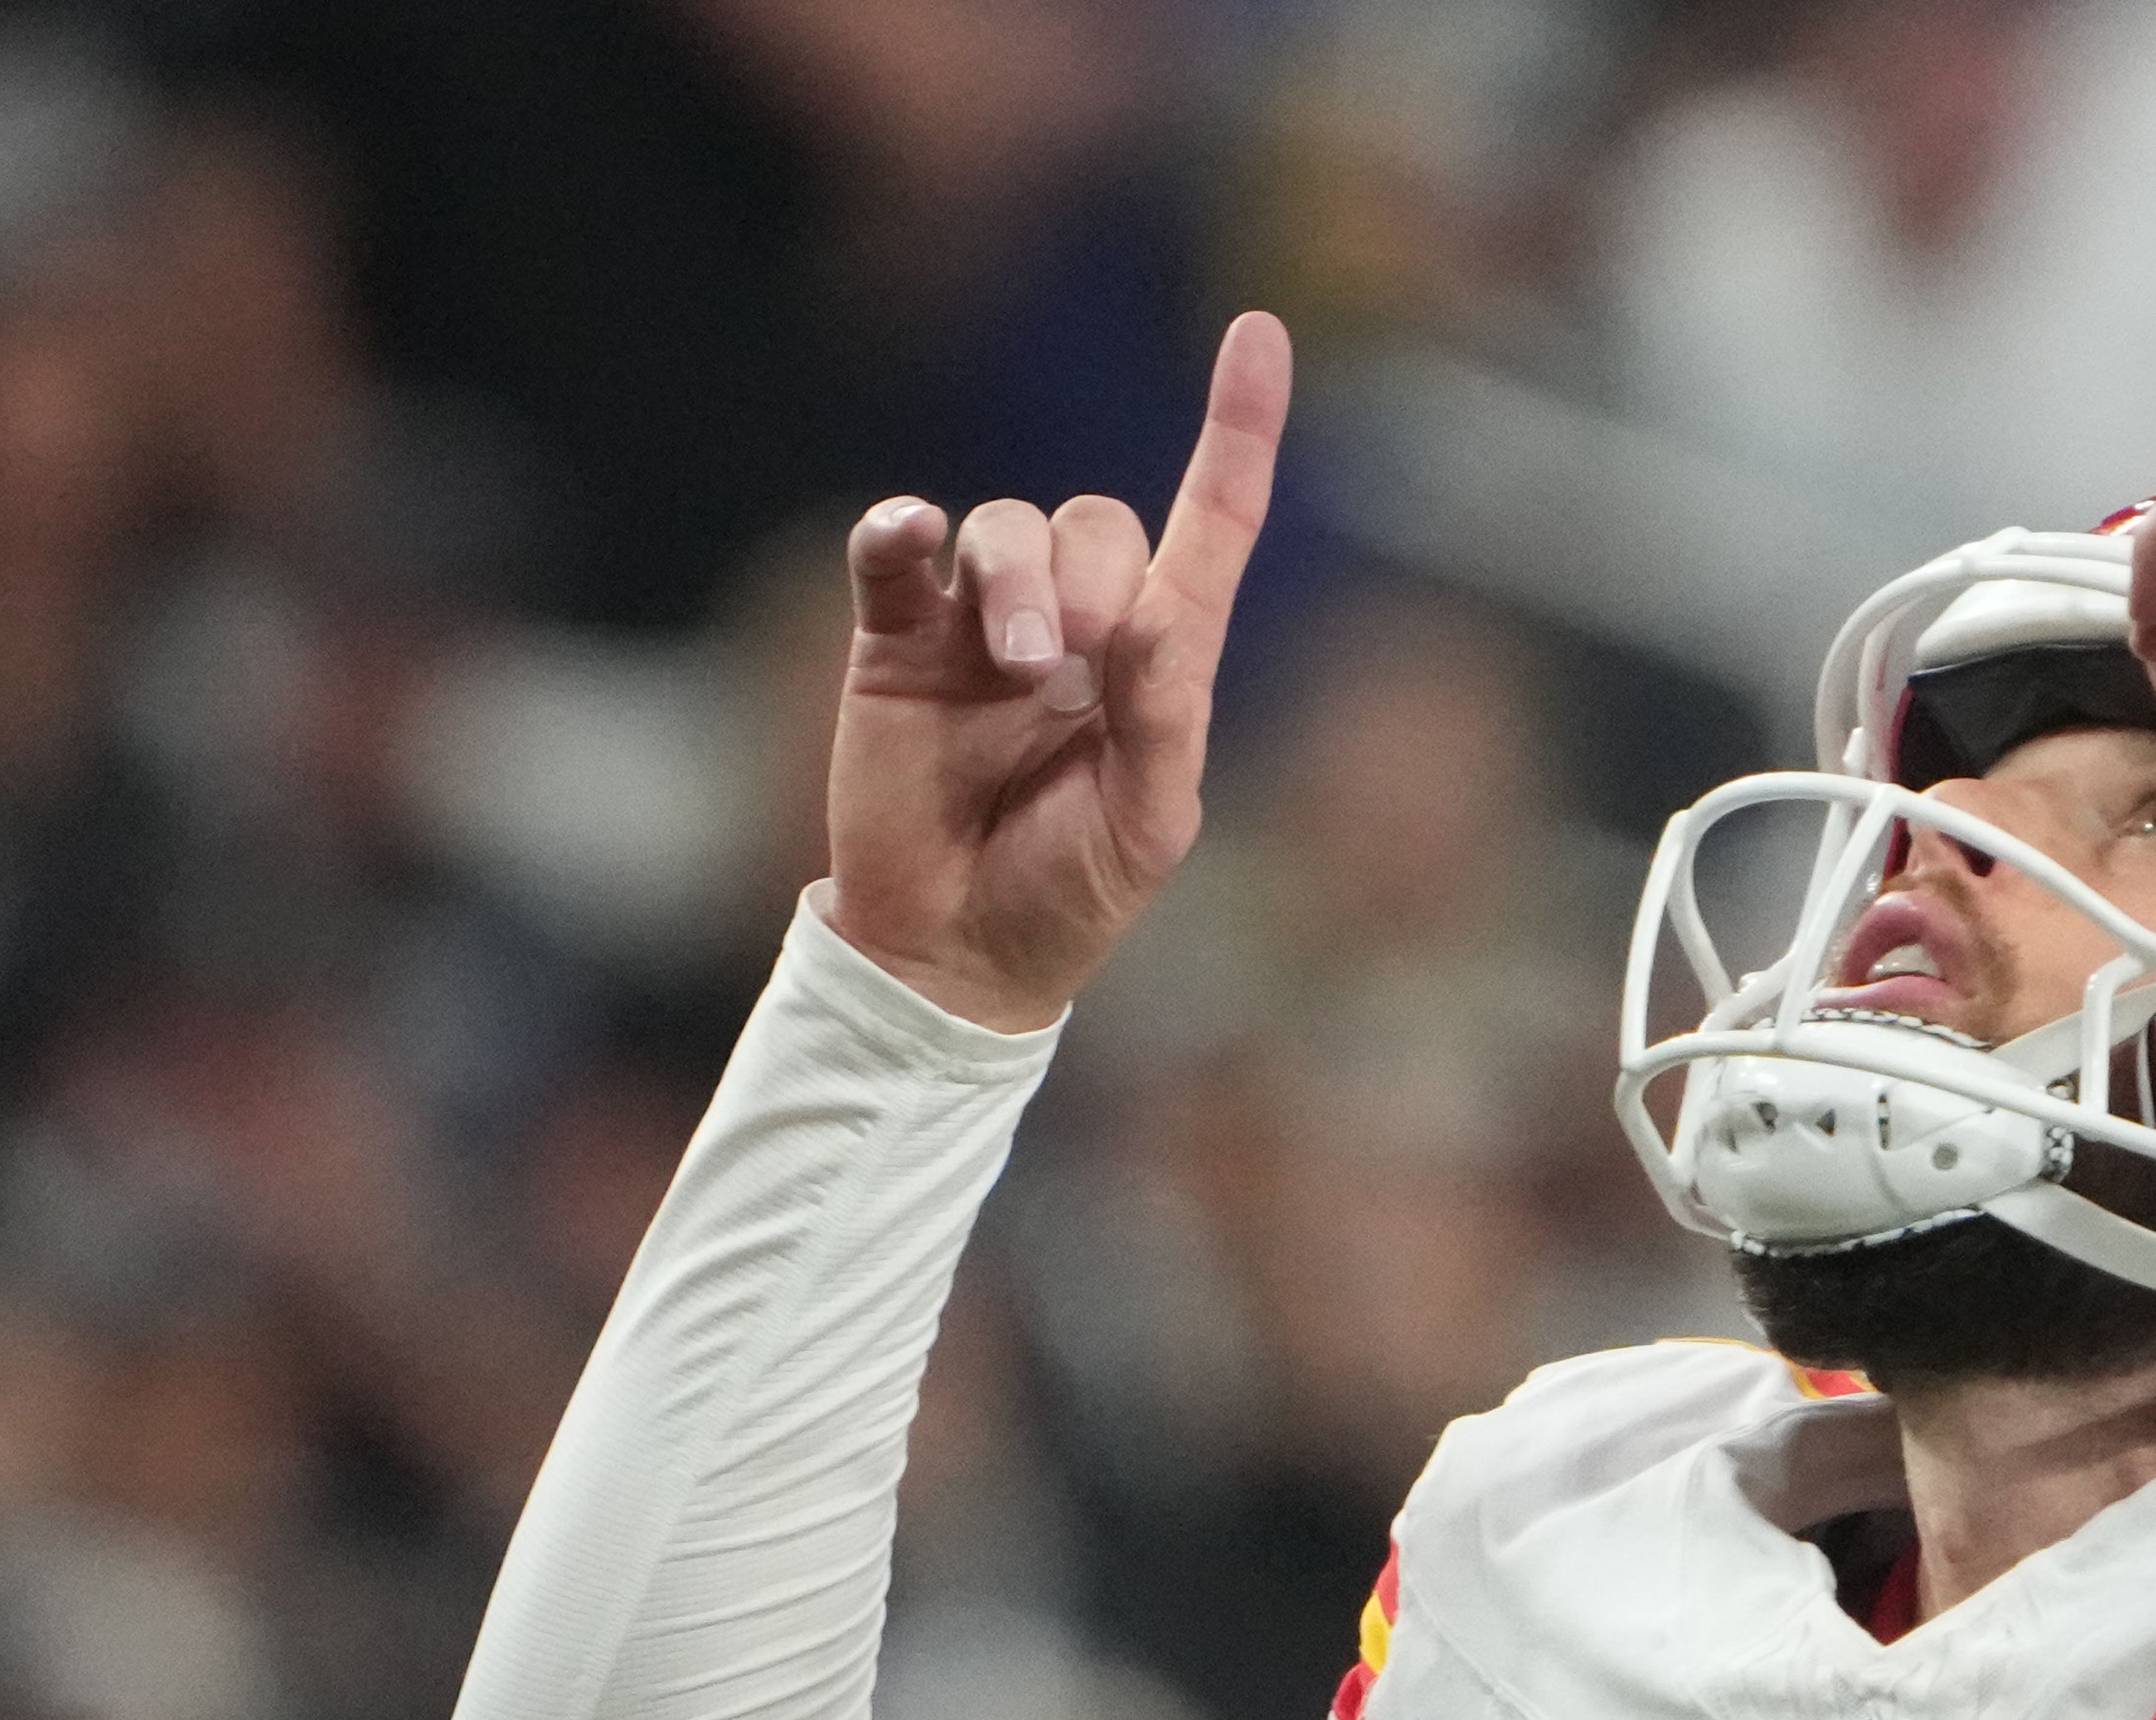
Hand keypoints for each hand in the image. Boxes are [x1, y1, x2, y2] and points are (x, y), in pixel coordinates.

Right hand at [821, 311, 1292, 1030]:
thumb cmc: (1068, 894)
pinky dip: (900, 534)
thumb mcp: (1145, 825)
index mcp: (1155, 662)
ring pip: (1004, 528)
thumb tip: (1153, 619)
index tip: (1260, 332)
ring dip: (1016, 578)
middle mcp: (1072, 623)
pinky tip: (908, 537)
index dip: (1237, 432)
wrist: (953, 950)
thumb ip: (1160, 719)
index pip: (1209, 525)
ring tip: (1017, 665)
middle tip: (1070, 668)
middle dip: (1093, 581)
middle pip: (1094, 523)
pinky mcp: (895, 639)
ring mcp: (978, 625)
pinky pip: (895, 552)